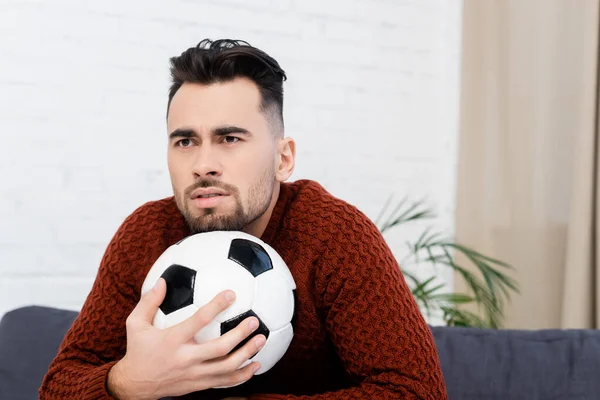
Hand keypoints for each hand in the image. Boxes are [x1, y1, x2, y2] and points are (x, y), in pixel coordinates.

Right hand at [107, 278, 263, 399]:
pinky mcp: (199, 385)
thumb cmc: (137, 350)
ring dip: (247, 354)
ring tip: (262, 340)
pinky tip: (256, 365)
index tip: (231, 294)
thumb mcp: (135, 324)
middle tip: (255, 321)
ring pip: (227, 367)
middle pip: (220, 348)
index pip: (199, 320)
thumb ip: (149, 302)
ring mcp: (194, 374)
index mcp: (172, 340)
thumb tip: (161, 280)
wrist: (134, 386)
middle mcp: (186, 359)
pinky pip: (225, 382)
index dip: (217, 306)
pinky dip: (243, 375)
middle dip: (240, 334)